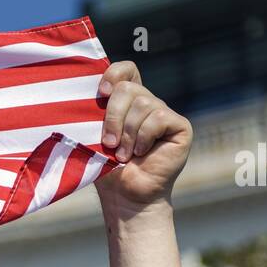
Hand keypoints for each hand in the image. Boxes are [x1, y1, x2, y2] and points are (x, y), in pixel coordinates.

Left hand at [93, 61, 191, 207]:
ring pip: (142, 104)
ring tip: (124, 154)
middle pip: (128, 89)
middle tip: (108, 143)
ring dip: (127, 134)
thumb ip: (94, 112)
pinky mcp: (180, 126)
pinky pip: (158, 118)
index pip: (126, 70)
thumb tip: (87, 92)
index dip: (113, 74)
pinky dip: (144, 137)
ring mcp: (164, 113)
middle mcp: (147, 103)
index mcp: (126, 102)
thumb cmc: (107, 168)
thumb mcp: (94, 135)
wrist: (125, 195)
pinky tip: (141, 153)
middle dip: (112, 116)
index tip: (100, 93)